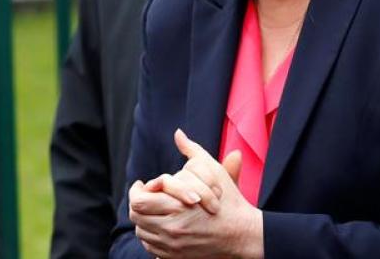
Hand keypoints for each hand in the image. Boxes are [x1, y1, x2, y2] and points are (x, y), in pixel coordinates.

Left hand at [128, 129, 262, 258]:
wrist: (243, 234)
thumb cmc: (229, 201)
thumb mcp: (212, 172)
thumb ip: (192, 151)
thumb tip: (178, 133)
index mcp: (177, 208)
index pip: (138, 202)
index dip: (136, 191)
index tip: (142, 185)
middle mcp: (172, 229)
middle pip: (136, 217)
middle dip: (138, 204)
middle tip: (145, 195)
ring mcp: (173, 246)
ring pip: (141, 232)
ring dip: (143, 220)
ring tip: (152, 209)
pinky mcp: (176, 256)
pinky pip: (151, 246)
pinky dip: (151, 235)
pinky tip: (160, 225)